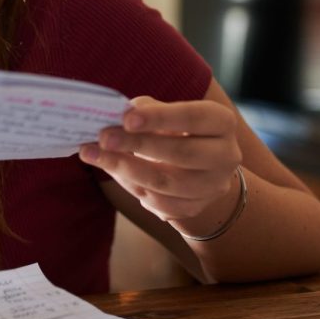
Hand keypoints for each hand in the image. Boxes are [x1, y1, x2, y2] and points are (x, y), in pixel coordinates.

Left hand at [79, 95, 241, 227]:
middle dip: (137, 145)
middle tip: (103, 137)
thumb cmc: (178, 129)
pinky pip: (160, 204)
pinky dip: (133, 188)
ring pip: (166, 183)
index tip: (127, 118)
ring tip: (94, 155)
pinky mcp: (196, 207)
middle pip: (181, 153)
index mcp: (221, 122)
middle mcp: (226, 155)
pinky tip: (114, 172)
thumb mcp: (169, 112)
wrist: (200, 166)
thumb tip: (118, 114)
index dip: (160, 118)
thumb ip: (148, 110)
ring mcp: (213, 186)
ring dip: (125, 169)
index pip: (194, 117)